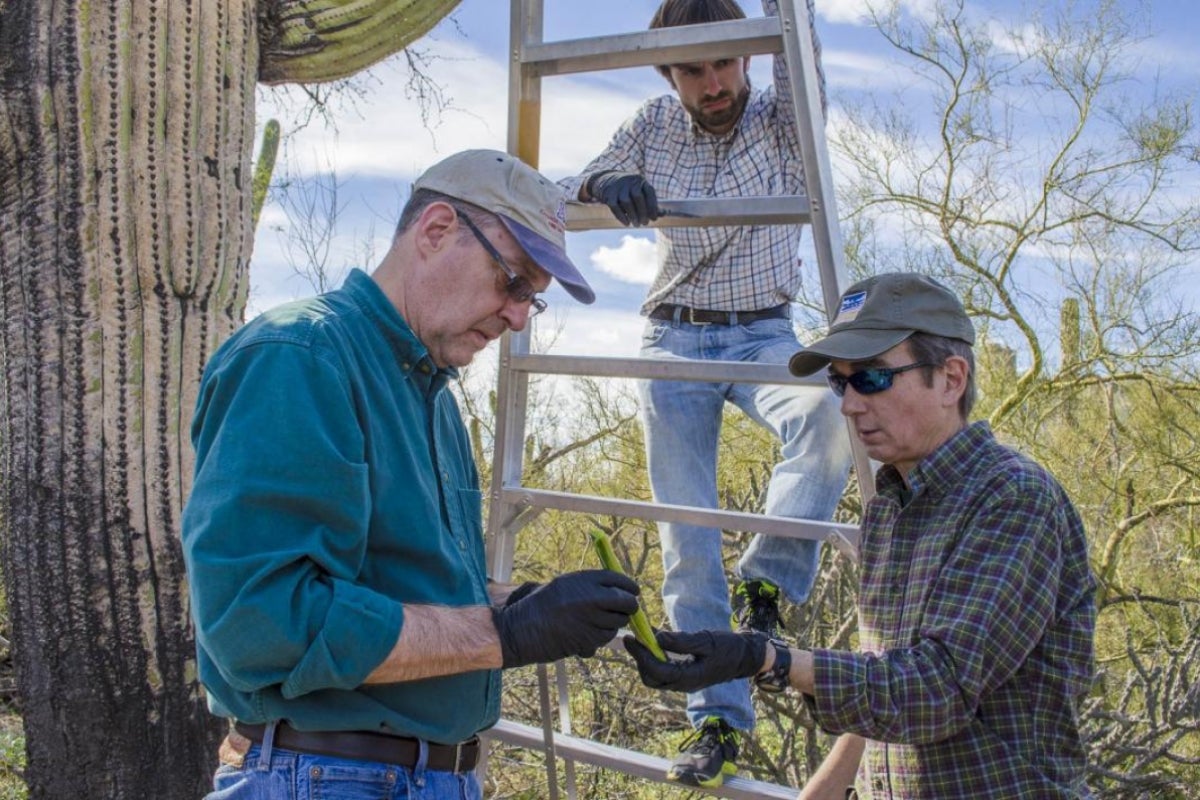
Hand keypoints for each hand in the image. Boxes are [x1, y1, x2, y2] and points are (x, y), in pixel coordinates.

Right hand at [493, 569, 638, 667]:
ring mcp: (589, 619)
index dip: (629, 586)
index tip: (634, 591)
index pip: (618, 579)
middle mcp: (589, 597)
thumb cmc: (539, 606)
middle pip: (625, 601)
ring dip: (613, 624)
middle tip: (626, 609)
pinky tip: (588, 634)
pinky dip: (602, 637)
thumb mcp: (563, 586)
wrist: (520, 630)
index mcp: (581, 579)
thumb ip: (588, 586)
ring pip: (618, 622)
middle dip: (629, 606)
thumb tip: (617, 589)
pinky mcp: (588, 639)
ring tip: (597, 623)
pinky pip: (606, 637)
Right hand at [586, 171, 660, 225]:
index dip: (653, 206)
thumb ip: (652, 204)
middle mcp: (630, 181)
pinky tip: (627, 223)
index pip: (649, 192)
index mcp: (641, 181)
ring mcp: (618, 187)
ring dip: (633, 215)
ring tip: (637, 224)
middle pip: (638, 197)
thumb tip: (665, 214)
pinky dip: (621, 216)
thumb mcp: (641, 193)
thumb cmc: (629, 191)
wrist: (607, 181)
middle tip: (645, 223)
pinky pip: (614, 206)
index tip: (654, 218)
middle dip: (642, 212)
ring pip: (626, 201)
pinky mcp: (609, 194)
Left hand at [625, 629, 767, 692]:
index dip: (640, 655)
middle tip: (633, 638)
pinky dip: (655, 658)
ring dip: (645, 659)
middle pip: (651, 678)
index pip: (656, 670)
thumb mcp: (706, 640)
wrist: (744, 657)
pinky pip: (664, 671)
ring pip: (655, 677)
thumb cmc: (727, 647)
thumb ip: (682, 641)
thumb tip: (658, 638)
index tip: (631, 638)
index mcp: (689, 678)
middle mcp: (684, 685)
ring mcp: (684, 683)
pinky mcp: (685, 677)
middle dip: (639, 659)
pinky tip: (653, 642)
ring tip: (640, 639)